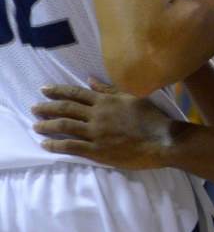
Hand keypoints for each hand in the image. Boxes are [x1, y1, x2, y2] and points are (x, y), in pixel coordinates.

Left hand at [31, 81, 173, 168]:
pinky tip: (45, 145)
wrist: (162, 140)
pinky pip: (71, 147)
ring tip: (35, 125)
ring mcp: (96, 133)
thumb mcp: (132, 97)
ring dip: (47, 125)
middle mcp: (97, 115)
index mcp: (105, 100)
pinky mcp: (98, 151)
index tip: (44, 90)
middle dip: (47, 107)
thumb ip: (109, 89)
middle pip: (66, 109)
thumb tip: (90, 80)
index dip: (58, 91)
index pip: (76, 93)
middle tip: (34, 108)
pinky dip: (56, 145)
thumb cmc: (151, 118)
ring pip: (65, 126)